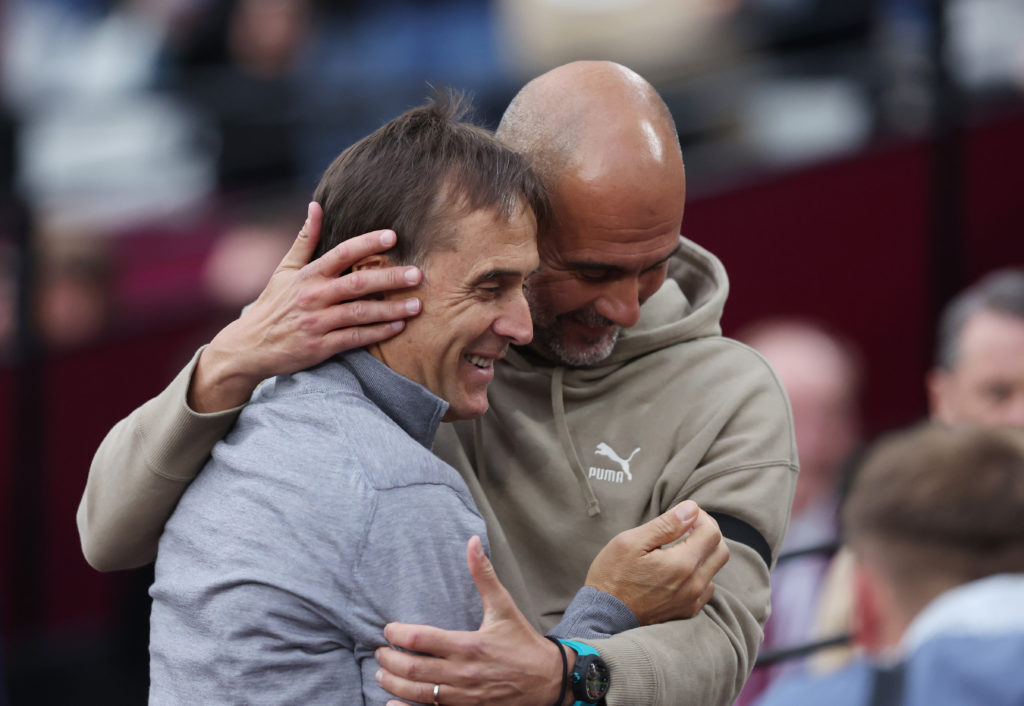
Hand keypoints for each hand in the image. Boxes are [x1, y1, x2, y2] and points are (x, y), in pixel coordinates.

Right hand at [189, 202, 422, 411]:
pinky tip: (399, 327)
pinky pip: (355, 338)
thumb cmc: (273, 305)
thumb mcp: (284, 270)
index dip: (367, 243)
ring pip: (360, 313)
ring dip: (391, 309)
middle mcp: (313, 297)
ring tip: (418, 305)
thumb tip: (316, 205)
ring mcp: (317, 323)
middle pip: (357, 284)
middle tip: (417, 274)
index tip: (393, 236)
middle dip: (390, 278)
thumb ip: (304, 240)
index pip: (341, 253)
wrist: (249, 347)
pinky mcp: (320, 347)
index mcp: (307, 275)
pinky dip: (378, 333)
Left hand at [375, 536, 566, 705]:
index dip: (398, 634)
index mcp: (468, 645)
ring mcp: (463, 696)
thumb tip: (472, 542)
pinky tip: (392, 704)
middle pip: (413, 669)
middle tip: (380, 651)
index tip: (388, 629)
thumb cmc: (523, 643)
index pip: (421, 639)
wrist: (548, 680)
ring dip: (393, 684)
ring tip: (381, 673)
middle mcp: (463, 673)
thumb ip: (483, 575)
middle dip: (389, 660)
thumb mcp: (503, 607)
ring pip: (418, 693)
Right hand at [585, 500, 728, 624]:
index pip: (712, 533)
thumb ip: (665, 525)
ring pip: (714, 569)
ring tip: (681, 546)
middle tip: (687, 526)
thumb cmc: (612, 576)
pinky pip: (706, 587)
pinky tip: (679, 568)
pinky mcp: (686, 612)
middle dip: (708, 532)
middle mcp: (693, 585)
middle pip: (721, 550)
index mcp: (682, 564)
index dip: (700, 517)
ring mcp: (692, 601)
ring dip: (704, 553)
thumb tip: (691, 509)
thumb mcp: (631, 542)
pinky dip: (699, 573)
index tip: (683, 514)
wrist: (603, 617)